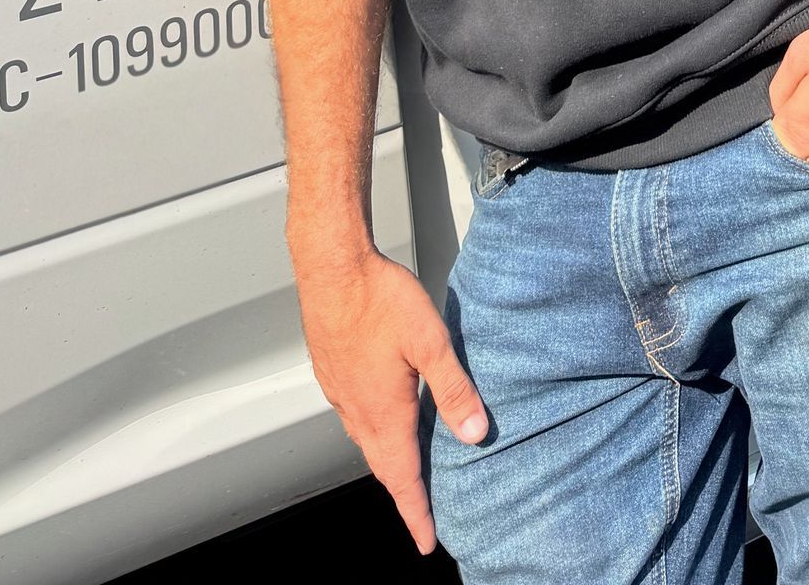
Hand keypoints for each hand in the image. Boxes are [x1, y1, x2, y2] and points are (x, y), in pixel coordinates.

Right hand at [292, 244, 486, 552]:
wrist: (331, 268)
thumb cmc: (379, 298)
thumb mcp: (430, 341)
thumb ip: (454, 388)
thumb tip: (476, 433)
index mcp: (383, 412)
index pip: (402, 477)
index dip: (416, 512)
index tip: (427, 540)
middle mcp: (357, 412)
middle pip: (383, 467)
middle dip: (404, 494)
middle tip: (422, 514)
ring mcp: (341, 393)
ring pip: (366, 444)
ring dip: (388, 464)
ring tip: (407, 474)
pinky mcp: (333, 374)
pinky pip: (355, 419)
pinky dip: (373, 435)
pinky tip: (383, 421)